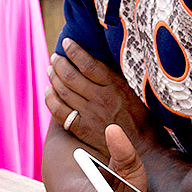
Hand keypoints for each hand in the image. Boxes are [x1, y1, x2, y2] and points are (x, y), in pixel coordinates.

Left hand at [47, 39, 154, 156]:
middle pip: (71, 76)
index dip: (74, 51)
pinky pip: (59, 111)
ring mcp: (89, 114)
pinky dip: (51, 98)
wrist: (142, 148)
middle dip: (59, 63)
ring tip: (50, 69)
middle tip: (55, 57)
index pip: (88, 64)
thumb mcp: (134, 92)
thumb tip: (97, 63)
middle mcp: (100, 99)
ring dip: (53, 77)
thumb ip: (115, 79)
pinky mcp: (82, 129)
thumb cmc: (142, 119)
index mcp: (115, 87)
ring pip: (63, 91)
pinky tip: (49, 91)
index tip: (67, 43)